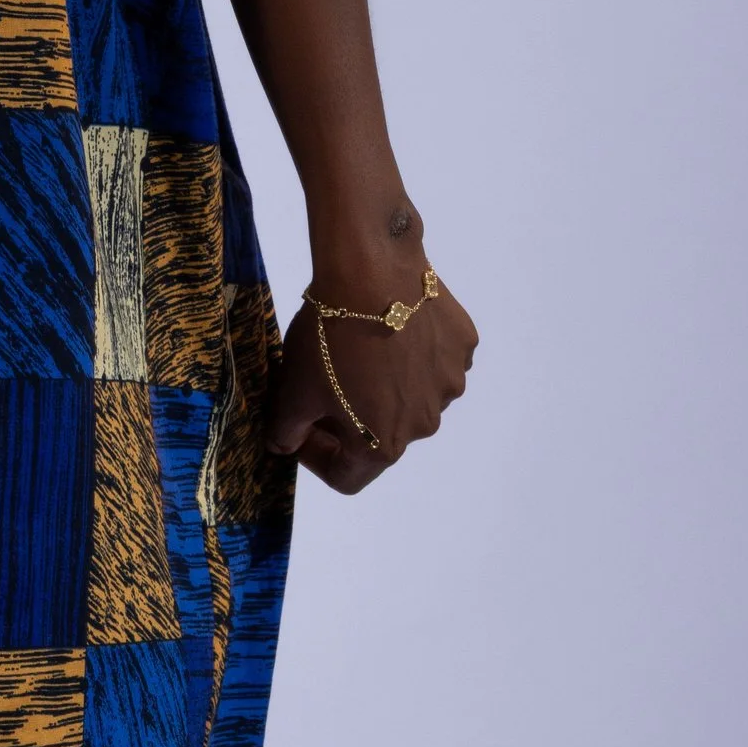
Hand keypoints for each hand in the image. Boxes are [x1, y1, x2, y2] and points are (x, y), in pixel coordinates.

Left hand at [265, 258, 478, 496]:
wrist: (371, 268)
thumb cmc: (329, 337)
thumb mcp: (293, 389)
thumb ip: (286, 430)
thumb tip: (285, 446)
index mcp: (384, 446)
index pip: (347, 477)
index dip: (315, 458)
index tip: (300, 427)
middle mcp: (426, 424)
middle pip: (382, 435)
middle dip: (350, 417)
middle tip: (325, 380)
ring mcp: (450, 383)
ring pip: (411, 395)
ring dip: (384, 384)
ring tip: (360, 346)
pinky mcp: (462, 346)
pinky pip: (434, 359)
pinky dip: (413, 352)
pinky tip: (392, 324)